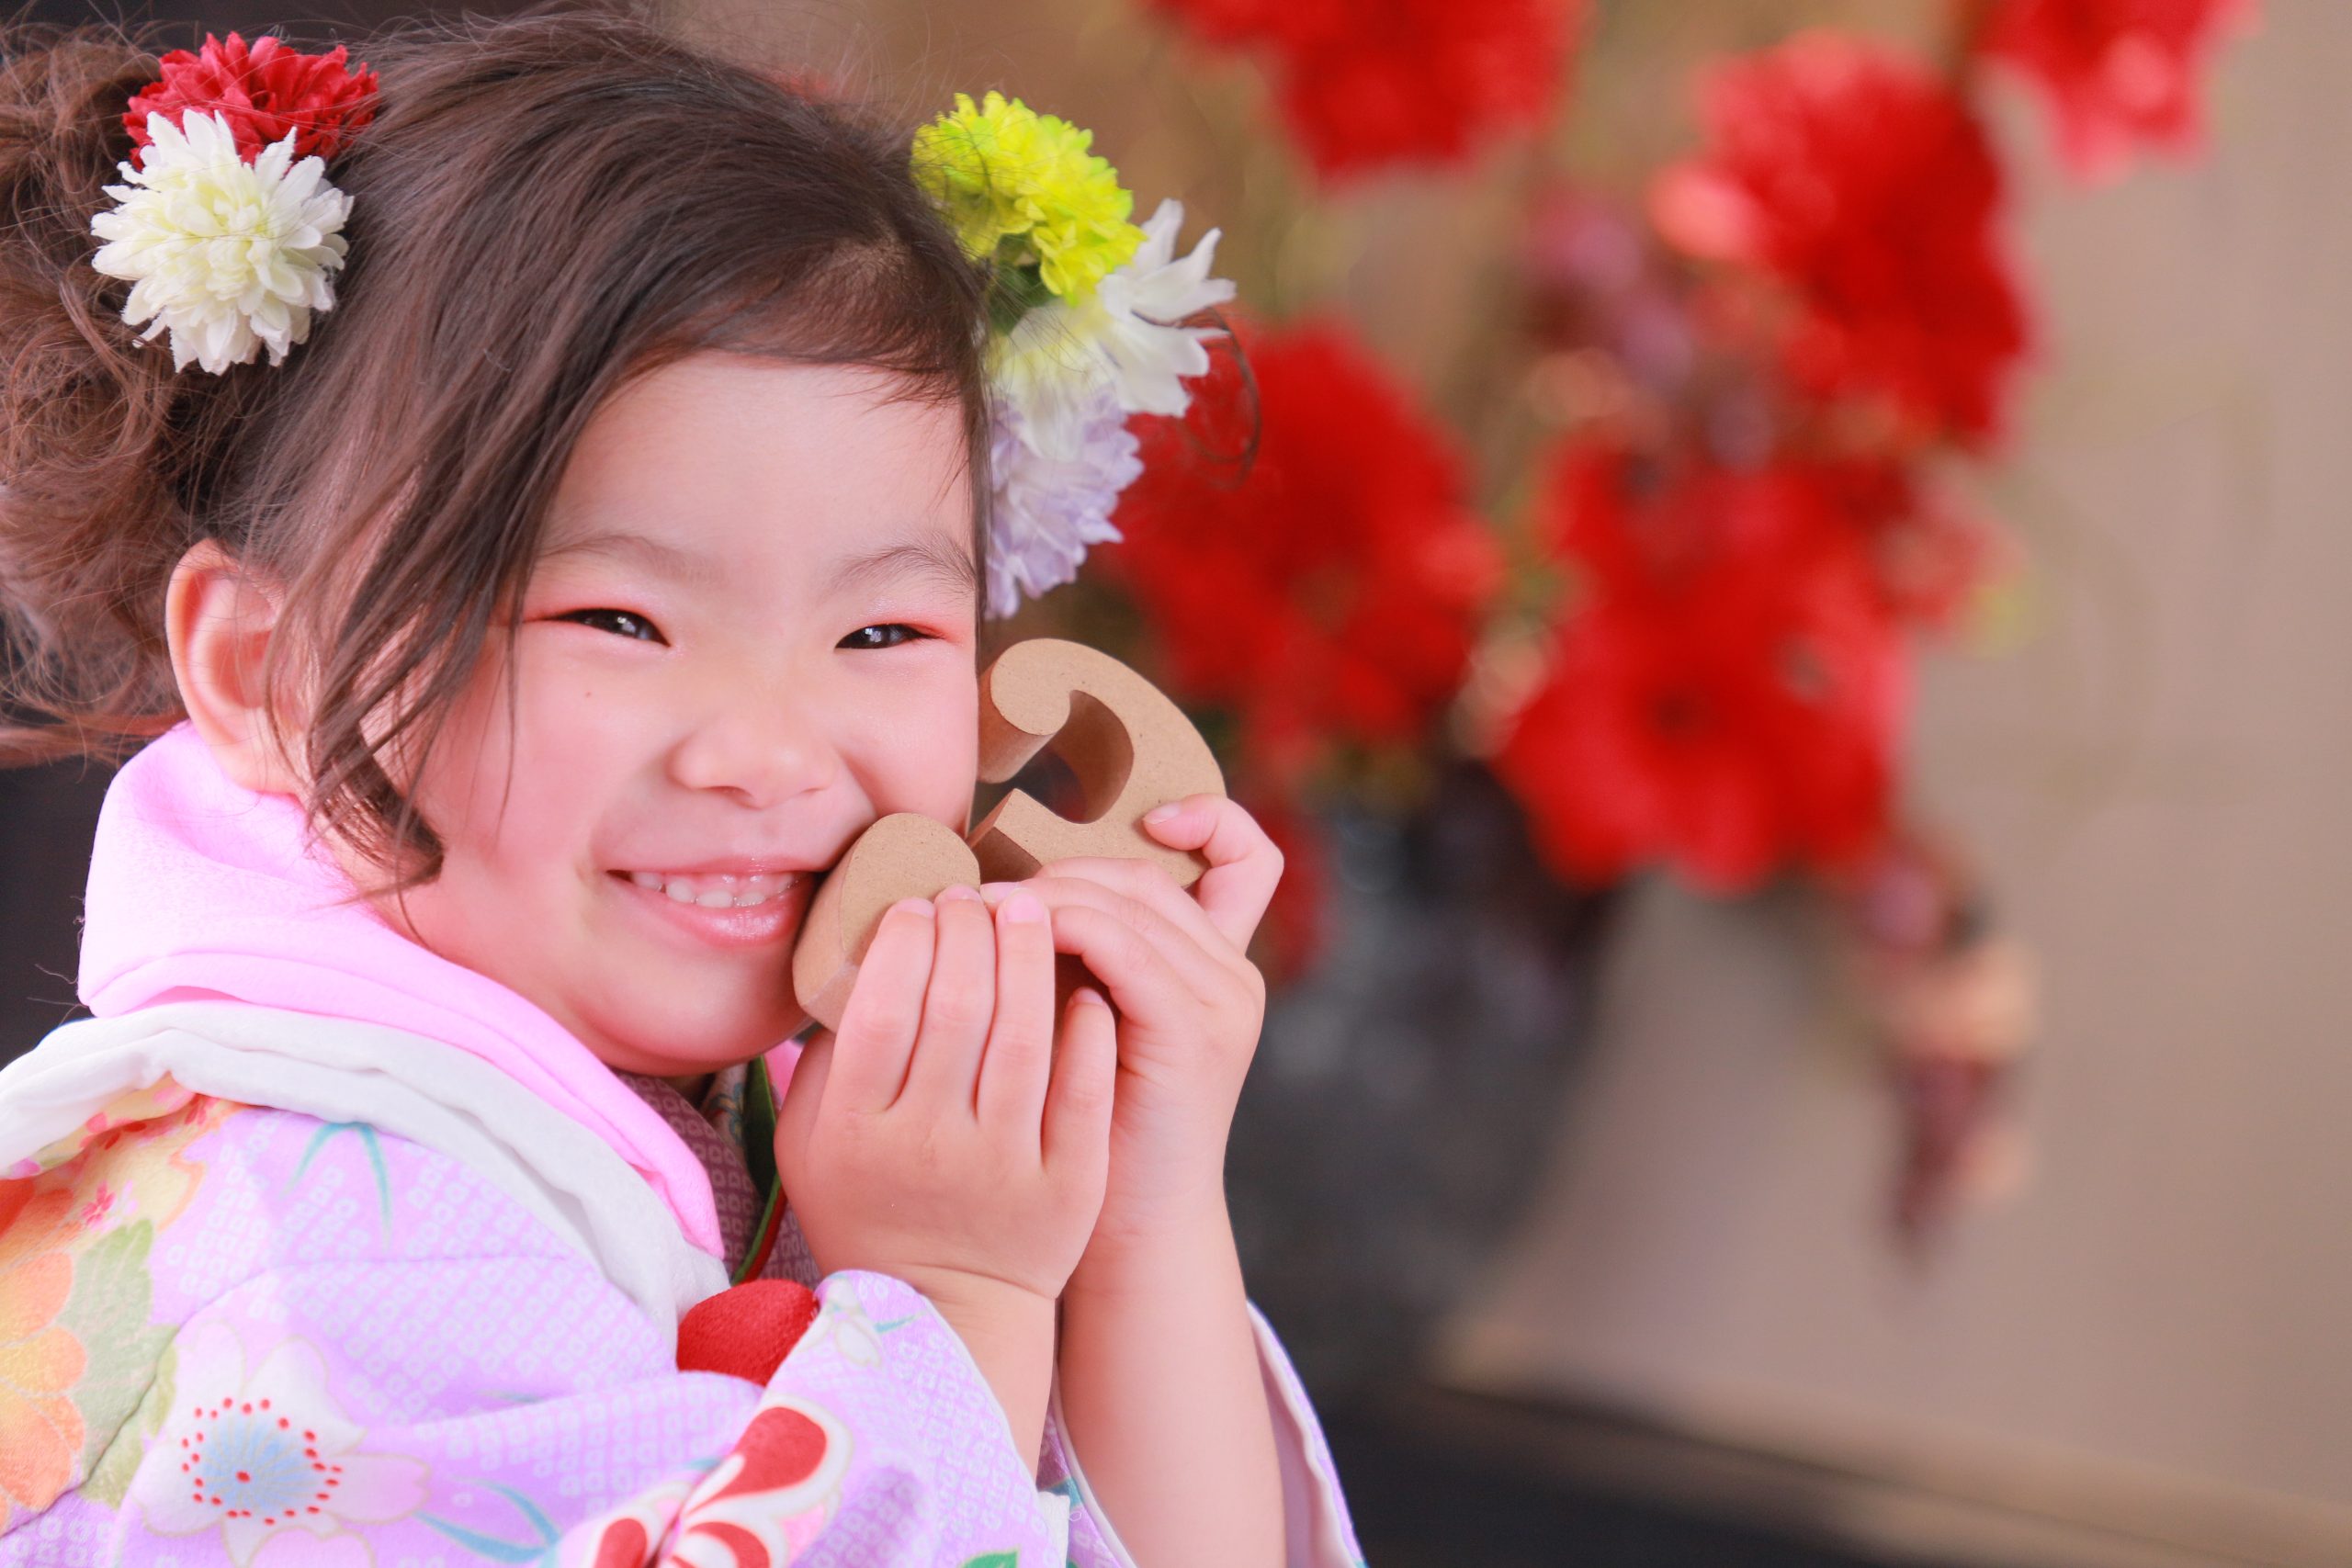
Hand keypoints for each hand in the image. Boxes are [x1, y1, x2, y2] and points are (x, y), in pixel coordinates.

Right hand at [774, 885, 1114, 1400]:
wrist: (946, 1315)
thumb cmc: (870, 1210)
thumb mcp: (809, 1147)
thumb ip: (824, 1060)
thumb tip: (858, 958)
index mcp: (859, 1130)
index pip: (883, 1005)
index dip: (906, 938)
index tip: (920, 905)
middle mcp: (929, 1146)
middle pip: (955, 1005)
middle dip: (969, 929)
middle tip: (977, 896)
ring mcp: (1002, 1167)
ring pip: (1024, 1035)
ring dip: (1029, 957)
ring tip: (1031, 911)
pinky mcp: (1066, 1185)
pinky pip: (1082, 1088)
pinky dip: (1086, 1029)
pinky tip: (1082, 987)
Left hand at [979, 794, 1280, 1268]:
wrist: (1127, 1232)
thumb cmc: (1087, 1133)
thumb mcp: (1088, 1027)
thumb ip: (1078, 960)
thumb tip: (995, 883)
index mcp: (1217, 967)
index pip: (1246, 854)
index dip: (1204, 816)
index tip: (1129, 824)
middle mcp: (1232, 974)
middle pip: (1148, 871)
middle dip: (1061, 866)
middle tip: (985, 884)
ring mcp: (1221, 1000)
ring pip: (1130, 897)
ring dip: (1045, 892)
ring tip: (979, 908)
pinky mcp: (1193, 1029)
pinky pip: (1122, 946)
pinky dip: (1061, 928)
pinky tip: (1009, 942)